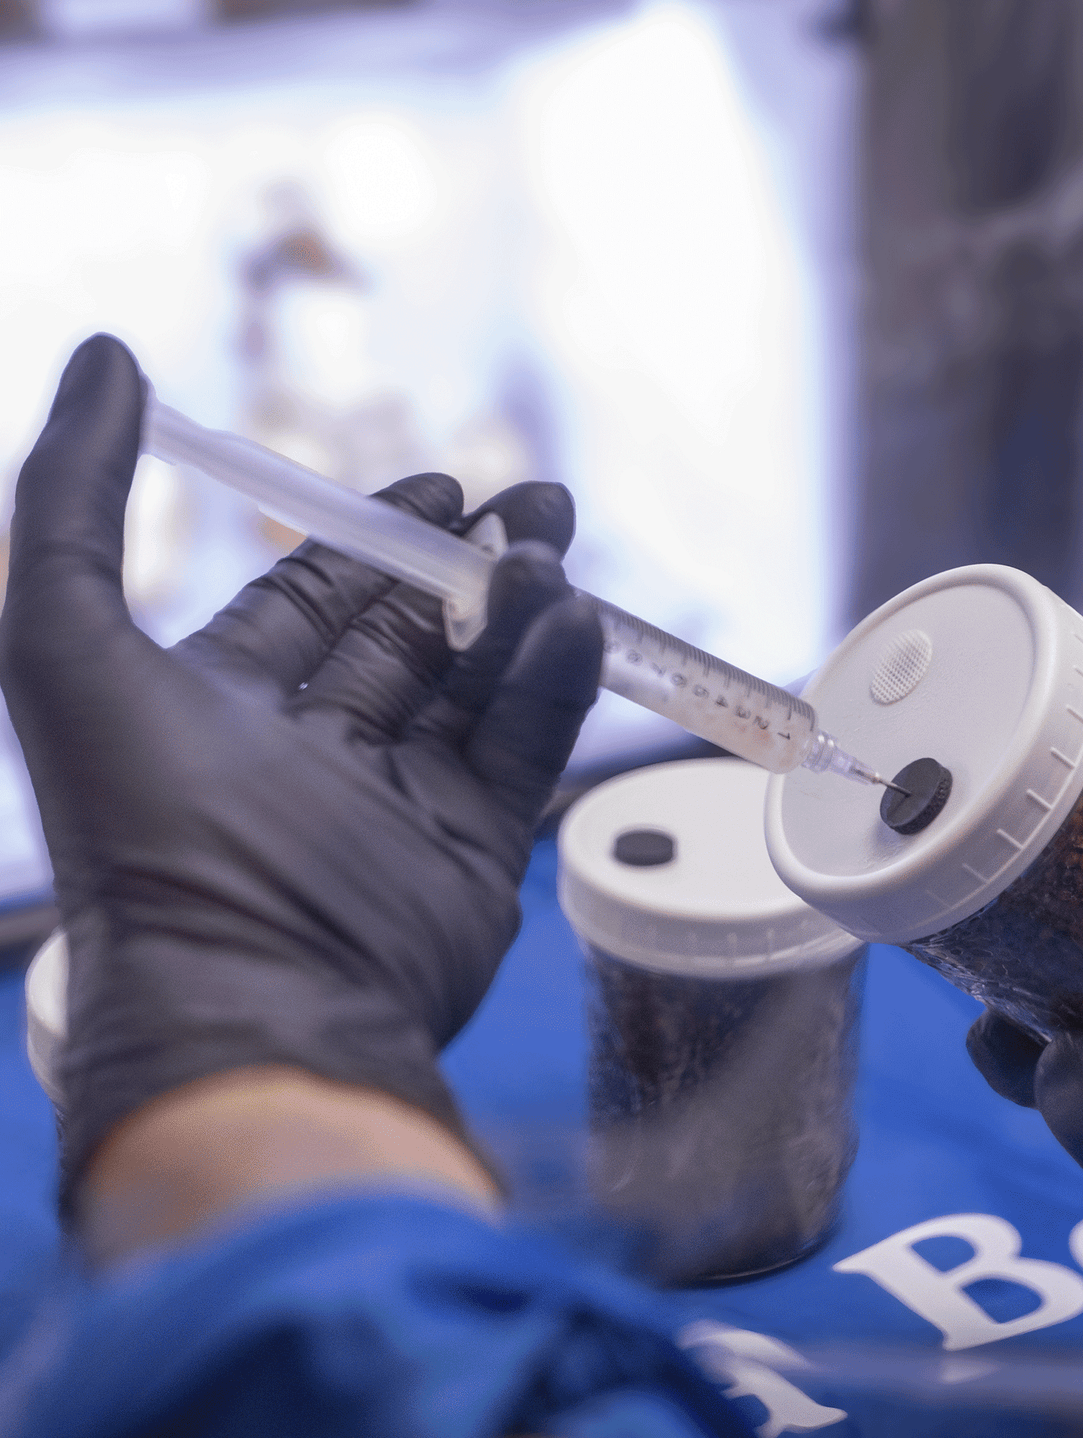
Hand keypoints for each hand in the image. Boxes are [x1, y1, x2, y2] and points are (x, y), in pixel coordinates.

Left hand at [0, 335, 601, 1210]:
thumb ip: (75, 495)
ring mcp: (399, 807)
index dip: (373, 536)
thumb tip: (108, 353)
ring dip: (519, 614)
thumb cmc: (144, 825)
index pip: (315, 603)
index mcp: (224, 711)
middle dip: (470, 560)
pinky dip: (552, 685)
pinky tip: (573, 623)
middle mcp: (314, 757)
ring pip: (476, 686)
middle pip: (411, 633)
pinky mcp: (472, 853)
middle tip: (538, 501)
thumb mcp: (65, 636)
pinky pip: (520, 749)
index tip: (439, 482)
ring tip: (551, 555)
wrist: (247, 996)